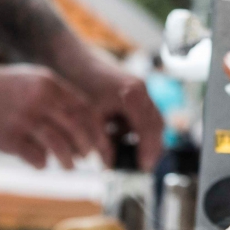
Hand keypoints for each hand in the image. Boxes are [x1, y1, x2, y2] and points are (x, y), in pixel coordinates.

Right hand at [0, 62, 104, 168]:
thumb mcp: (32, 80)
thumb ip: (56, 97)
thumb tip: (83, 125)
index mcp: (50, 83)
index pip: (86, 110)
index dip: (98, 130)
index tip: (102, 145)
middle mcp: (41, 100)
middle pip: (79, 129)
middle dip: (89, 148)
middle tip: (89, 159)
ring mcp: (24, 119)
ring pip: (61, 147)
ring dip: (68, 161)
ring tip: (69, 166)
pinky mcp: (9, 137)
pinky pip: (37, 158)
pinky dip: (42, 164)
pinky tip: (40, 163)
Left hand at [53, 43, 166, 170]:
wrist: (72, 61)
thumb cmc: (79, 85)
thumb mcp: (89, 118)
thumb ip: (102, 142)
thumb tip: (110, 165)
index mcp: (132, 95)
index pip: (149, 129)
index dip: (148, 150)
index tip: (144, 167)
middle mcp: (142, 90)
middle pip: (156, 125)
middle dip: (151, 147)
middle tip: (143, 166)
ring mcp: (140, 89)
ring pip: (151, 120)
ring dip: (142, 138)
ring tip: (127, 154)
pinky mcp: (135, 90)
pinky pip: (142, 114)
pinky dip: (134, 128)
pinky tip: (116, 137)